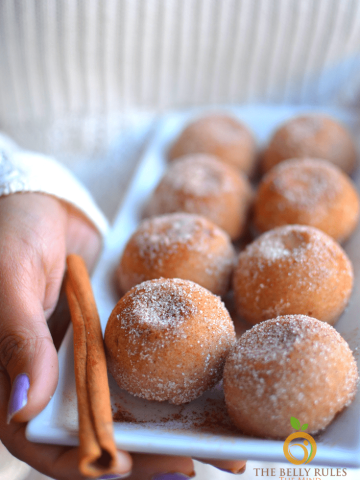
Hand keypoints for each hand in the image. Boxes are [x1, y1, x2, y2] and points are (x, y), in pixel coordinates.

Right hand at [0, 192, 244, 478]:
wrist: (48, 204)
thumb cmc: (11, 233)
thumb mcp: (9, 278)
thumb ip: (17, 336)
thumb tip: (24, 404)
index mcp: (14, 375)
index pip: (45, 440)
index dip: (89, 462)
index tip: (134, 468)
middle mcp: (54, 377)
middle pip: (99, 431)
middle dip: (146, 455)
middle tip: (197, 465)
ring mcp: (88, 358)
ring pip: (128, 404)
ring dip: (171, 425)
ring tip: (223, 441)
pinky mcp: (115, 335)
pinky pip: (143, 363)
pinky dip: (172, 378)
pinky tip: (211, 389)